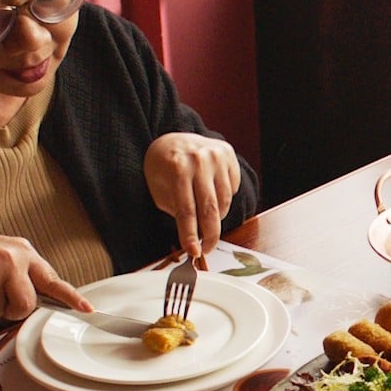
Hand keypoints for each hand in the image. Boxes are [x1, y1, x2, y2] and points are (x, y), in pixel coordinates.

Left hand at [145, 132, 242, 260]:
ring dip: (216, 216)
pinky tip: (211, 191)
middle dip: (210, 234)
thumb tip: (193, 239)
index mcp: (177, 167)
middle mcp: (200, 159)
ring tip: (205, 216)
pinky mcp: (228, 155)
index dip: (190, 234)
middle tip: (208, 248)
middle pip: (210, 208)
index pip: (187, 209)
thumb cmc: (162, 167)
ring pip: (224, 201)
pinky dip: (223, 197)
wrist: (173, 138)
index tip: (194, 252)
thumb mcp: (158, 188)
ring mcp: (217, 155)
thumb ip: (175, 210)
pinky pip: (232, 188)